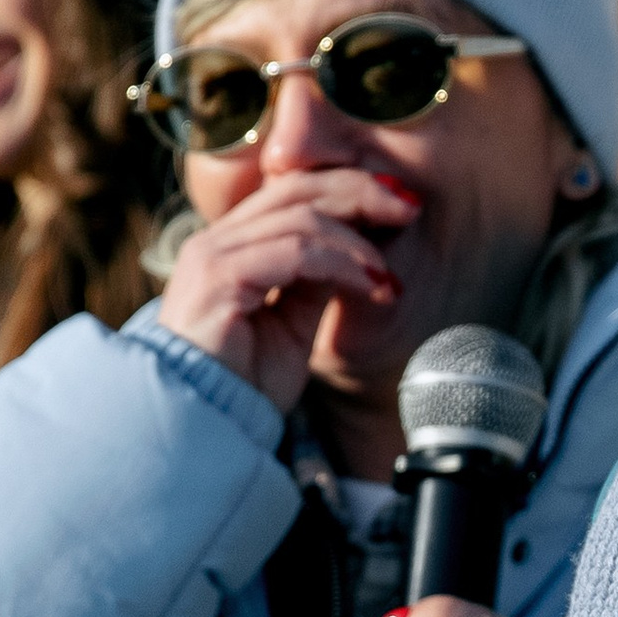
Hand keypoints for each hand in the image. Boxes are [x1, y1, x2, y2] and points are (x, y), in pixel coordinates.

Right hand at [159, 169, 415, 409]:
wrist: (207, 428)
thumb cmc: (245, 384)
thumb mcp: (295, 322)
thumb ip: (317, 279)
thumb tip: (358, 246)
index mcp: (231, 244)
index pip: (293, 191)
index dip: (349, 189)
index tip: (400, 205)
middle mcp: (217, 240)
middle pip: (298, 188)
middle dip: (362, 193)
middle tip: (410, 209)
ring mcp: (213, 255)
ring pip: (302, 218)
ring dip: (358, 243)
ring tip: (387, 275)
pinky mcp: (219, 277)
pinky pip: (295, 253)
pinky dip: (342, 264)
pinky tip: (371, 284)